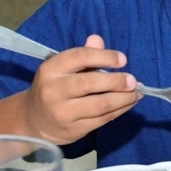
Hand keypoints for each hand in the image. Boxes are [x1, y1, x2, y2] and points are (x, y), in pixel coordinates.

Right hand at [22, 35, 138, 143]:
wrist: (34, 121)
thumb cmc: (54, 88)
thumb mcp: (62, 69)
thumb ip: (82, 55)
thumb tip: (98, 40)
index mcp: (51, 69)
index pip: (79, 57)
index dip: (104, 56)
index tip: (123, 60)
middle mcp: (54, 91)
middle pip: (89, 83)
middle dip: (116, 81)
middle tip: (133, 81)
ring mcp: (63, 113)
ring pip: (99, 105)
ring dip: (123, 99)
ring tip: (136, 93)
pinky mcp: (73, 130)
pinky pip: (102, 119)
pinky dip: (119, 111)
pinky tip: (128, 104)